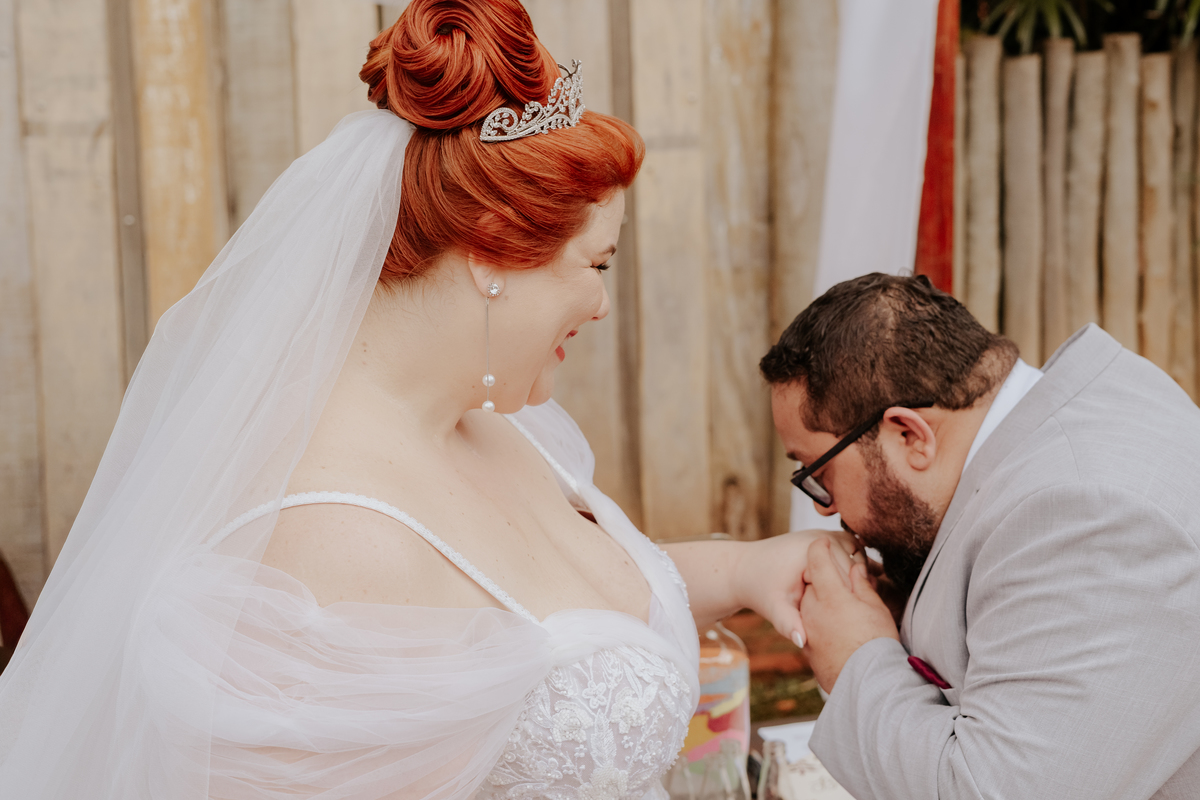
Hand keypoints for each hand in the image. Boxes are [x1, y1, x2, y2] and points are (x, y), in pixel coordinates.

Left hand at [731, 529, 861, 650]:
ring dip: (858, 577)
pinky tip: (850, 590)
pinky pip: (852, 551)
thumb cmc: (760, 588)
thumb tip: (801, 642)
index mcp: (810, 550)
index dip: (852, 599)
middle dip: (858, 589)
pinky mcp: (825, 537)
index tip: (851, 619)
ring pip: (857, 557)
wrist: (746, 568)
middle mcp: (820, 536)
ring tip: (854, 602)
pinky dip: (854, 567)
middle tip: (858, 615)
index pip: (848, 576)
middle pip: (856, 565)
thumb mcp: (774, 607)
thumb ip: (789, 624)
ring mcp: (824, 533)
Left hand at [800, 538, 898, 692]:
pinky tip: (839, 619)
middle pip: (816, 577)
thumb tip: (855, 569)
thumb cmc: (874, 645)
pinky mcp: (807, 641)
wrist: (863, 687)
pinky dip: (822, 612)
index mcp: (829, 593)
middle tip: (849, 574)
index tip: (827, 541)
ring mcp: (807, 624)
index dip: (823, 545)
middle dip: (830, 572)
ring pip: (813, 598)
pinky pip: (811, 617)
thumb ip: (861, 586)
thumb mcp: (874, 610)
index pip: (818, 557)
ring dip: (825, 593)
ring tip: (846, 598)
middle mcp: (812, 606)